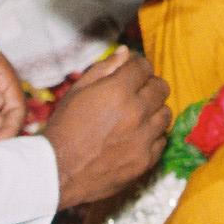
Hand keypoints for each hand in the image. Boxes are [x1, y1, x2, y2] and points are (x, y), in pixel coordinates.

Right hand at [43, 48, 172, 208]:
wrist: (58, 171)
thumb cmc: (64, 127)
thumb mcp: (78, 91)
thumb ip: (104, 68)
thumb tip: (126, 51)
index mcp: (118, 91)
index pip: (144, 67)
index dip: (137, 66)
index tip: (132, 72)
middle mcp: (136, 112)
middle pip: (161, 88)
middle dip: (149, 85)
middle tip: (136, 92)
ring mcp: (143, 138)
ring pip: (165, 114)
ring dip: (154, 110)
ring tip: (138, 115)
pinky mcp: (145, 161)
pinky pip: (162, 140)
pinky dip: (153, 136)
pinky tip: (137, 136)